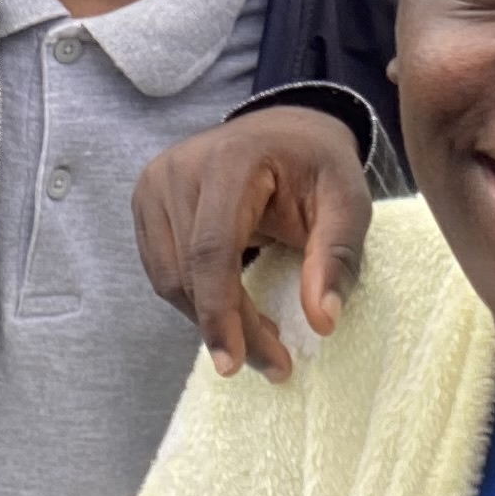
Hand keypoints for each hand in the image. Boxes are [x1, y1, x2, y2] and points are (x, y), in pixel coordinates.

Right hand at [132, 109, 373, 380]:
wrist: (286, 130)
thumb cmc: (318, 164)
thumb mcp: (347, 201)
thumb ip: (338, 255)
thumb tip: (323, 321)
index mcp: (229, 160)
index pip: (212, 250)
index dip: (221, 313)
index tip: (236, 364)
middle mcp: (178, 168)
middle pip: (190, 272)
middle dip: (229, 328)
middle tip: (274, 365)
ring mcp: (155, 183)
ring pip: (170, 280)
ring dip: (211, 320)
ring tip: (260, 339)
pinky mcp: (146, 201)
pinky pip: (162, 270)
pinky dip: (196, 301)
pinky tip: (233, 311)